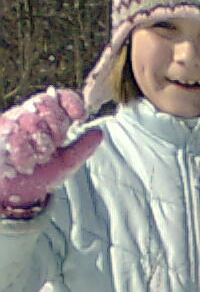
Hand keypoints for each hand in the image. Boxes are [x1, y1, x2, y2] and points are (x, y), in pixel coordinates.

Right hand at [0, 88, 101, 213]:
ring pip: (32, 121)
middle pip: (46, 104)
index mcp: (47, 120)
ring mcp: (12, 122)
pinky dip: (25, 155)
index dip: (70, 101)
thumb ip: (82, 148)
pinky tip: (22, 164)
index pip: (59, 98)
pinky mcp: (1, 133)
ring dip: (39, 146)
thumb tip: (99, 132)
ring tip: (35, 160)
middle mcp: (29, 115)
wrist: (17, 193)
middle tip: (51, 148)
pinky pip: (17, 137)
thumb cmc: (40, 175)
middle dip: (55, 126)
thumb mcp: (66, 163)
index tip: (80, 114)